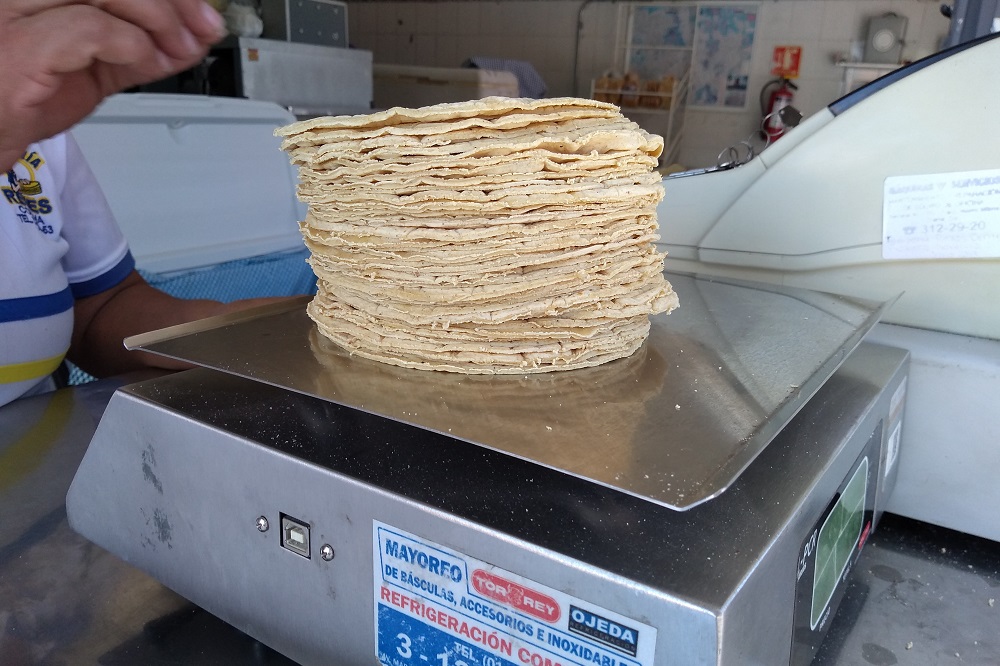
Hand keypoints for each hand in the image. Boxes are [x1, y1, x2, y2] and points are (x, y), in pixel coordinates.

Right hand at [0, 0, 226, 170]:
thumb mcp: (95, 68)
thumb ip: (138, 52)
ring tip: (179, 48)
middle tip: (204, 28)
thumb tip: (189, 42)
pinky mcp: (19, 47)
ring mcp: (15, 13)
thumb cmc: (23, 99)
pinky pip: (89, 28)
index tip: (202, 12)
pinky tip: (146, 59)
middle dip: (173, 0)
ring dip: (159, 18)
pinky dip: (131, 43)